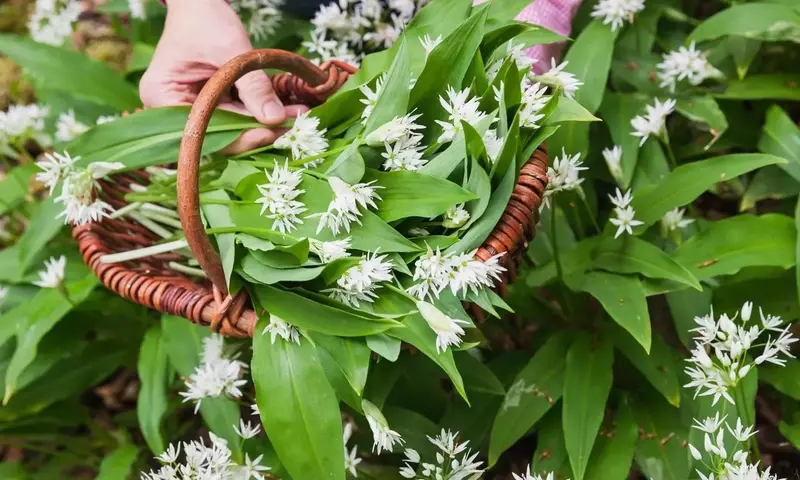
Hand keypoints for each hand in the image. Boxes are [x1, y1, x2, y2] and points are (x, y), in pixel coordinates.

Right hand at [139, 0, 306, 152]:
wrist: (201, 2)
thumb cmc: (205, 19)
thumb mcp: (232, 51)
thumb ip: (253, 86)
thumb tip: (276, 119)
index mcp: (161, 96)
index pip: (202, 131)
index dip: (238, 136)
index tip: (271, 132)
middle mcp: (171, 108)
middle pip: (218, 133)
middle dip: (257, 129)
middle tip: (293, 125)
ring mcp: (190, 106)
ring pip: (231, 126)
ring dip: (263, 121)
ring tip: (296, 114)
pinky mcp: (209, 103)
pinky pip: (236, 114)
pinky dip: (259, 111)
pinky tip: (286, 109)